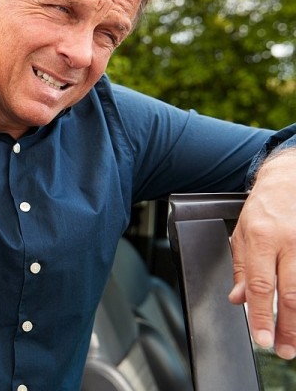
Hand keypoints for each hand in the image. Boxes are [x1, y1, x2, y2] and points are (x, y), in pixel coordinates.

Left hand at [229, 149, 295, 358]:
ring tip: (295, 342)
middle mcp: (289, 242)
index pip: (260, 285)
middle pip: (290, 293)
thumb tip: (237, 299)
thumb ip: (241, 268)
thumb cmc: (265, 207)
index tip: (261, 338)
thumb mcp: (242, 233)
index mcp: (262, 238)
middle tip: (283, 350)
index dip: (261, 315)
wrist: (289, 179)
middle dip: (287, 326)